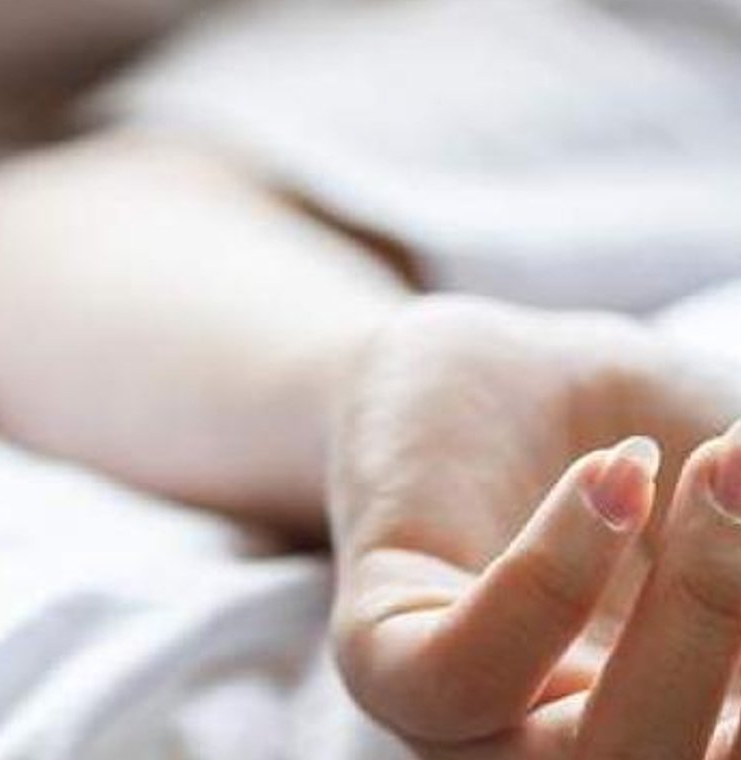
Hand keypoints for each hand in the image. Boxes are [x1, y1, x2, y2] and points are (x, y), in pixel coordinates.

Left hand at [330, 296, 740, 756]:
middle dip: (738, 630)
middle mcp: (563, 739)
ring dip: (688, 620)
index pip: (729, 750)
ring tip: (716, 472)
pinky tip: (609, 477)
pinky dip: (551, 584)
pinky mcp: (378, 650)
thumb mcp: (727, 485)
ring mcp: (469, 715)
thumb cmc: (623, 426)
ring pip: (587, 759)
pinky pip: (460, 673)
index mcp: (659, 715)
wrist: (475, 362)